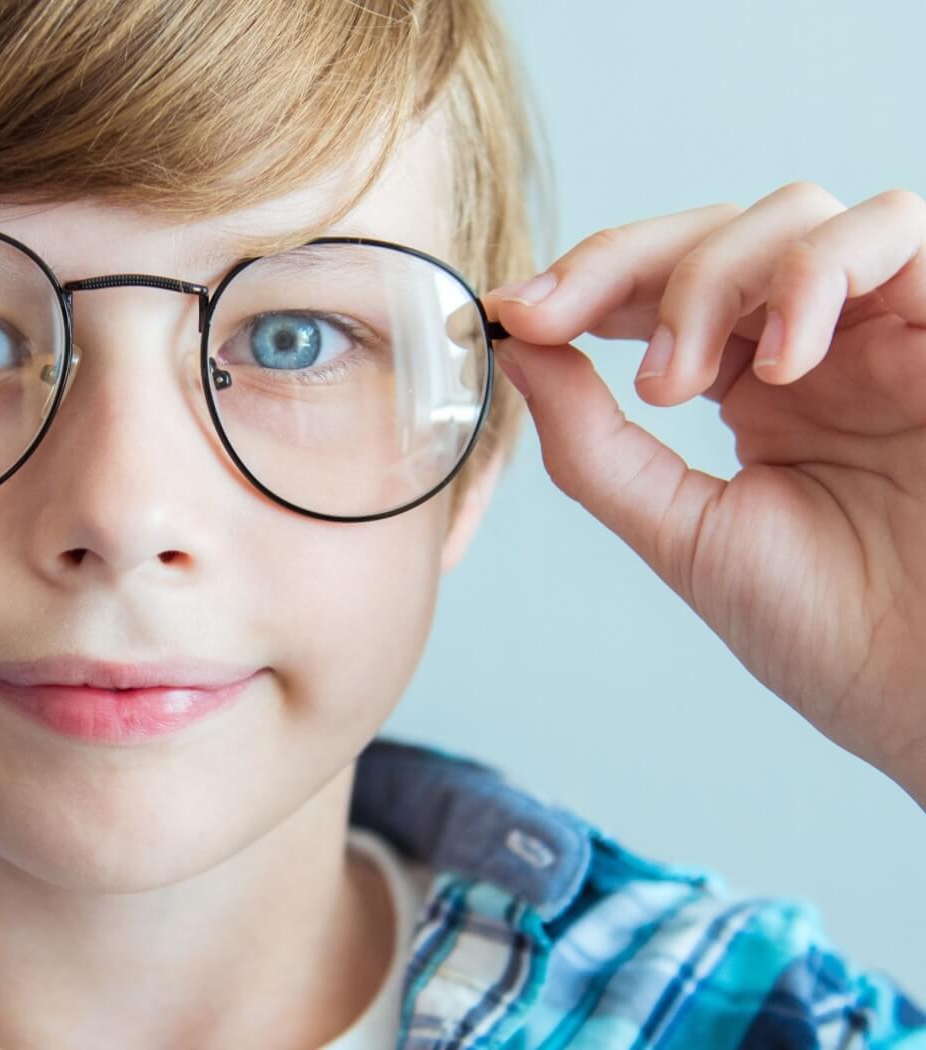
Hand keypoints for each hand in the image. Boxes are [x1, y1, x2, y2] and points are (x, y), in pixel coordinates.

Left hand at [481, 181, 925, 806]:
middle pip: (712, 231)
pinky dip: (813, 274)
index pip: (659, 288)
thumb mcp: (681, 531)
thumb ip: (594, 442)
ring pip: (790, 214)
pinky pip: (892, 227)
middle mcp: (819, 345)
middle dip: (616, 263)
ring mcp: (886, 329)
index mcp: (753, 387)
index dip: (580, 282)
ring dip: (707, 279)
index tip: (510, 313)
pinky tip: (782, 364)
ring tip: (677, 383)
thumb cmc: (829, 632)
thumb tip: (517, 347)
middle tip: (554, 319)